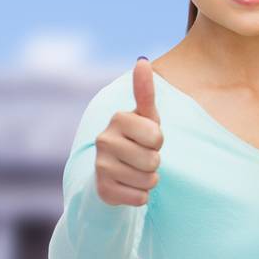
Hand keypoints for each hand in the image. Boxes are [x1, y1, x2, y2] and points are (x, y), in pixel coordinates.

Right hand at [95, 58, 164, 205]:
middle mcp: (103, 140)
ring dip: (149, 178)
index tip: (147, 138)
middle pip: (153, 159)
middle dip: (155, 161)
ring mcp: (100, 166)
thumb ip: (145, 91)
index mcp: (118, 118)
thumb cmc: (137, 138)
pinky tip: (130, 186)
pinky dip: (142, 195)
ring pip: (148, 179)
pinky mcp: (102, 190)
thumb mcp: (146, 116)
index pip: (157, 135)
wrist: (115, 171)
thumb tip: (142, 60)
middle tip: (142, 156)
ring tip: (137, 170)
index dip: (158, 140)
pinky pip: (140, 198)